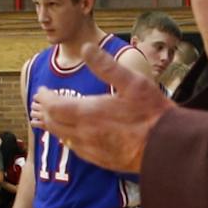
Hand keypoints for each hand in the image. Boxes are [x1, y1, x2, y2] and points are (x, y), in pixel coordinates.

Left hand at [36, 58, 171, 174]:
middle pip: (54, 123)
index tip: (41, 91)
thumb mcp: (133, 82)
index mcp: (89, 113)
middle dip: (44, 112)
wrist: (167, 148)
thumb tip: (87, 47)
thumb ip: (106, 66)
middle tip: (40, 103)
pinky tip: (70, 136)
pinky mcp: (101, 160)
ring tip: (47, 119)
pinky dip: (67, 139)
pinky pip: (76, 149)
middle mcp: (85, 134)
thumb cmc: (153, 113)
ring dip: (53, 126)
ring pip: (63, 138)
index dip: (44, 98)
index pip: (54, 106)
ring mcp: (92, 150)